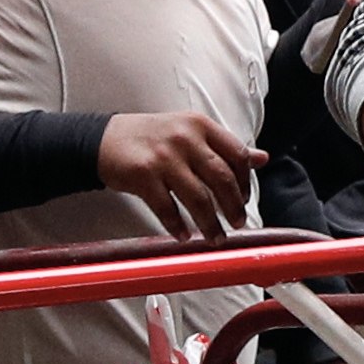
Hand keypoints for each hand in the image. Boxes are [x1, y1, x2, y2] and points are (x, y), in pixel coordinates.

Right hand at [97, 112, 269, 239]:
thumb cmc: (151, 138)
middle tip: (238, 223)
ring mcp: (164, 157)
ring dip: (210, 223)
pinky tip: (183, 236)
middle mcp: (185, 138)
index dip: (245, 182)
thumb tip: (261, 158)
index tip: (244, 199)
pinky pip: (167, 208)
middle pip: (222, 179)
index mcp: (201, 126)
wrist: (101, 139)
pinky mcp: (143, 175)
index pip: (237, 155)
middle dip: (234, 207)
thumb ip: (224, 146)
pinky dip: (177, 225)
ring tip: (216, 237)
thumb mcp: (190, 132)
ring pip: (199, 198)